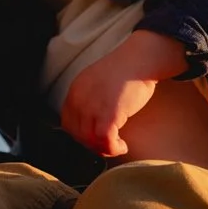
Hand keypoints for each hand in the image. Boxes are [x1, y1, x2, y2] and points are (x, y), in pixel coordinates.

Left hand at [61, 30, 184, 156]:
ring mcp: (92, 108)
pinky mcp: (109, 115)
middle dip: (93, 145)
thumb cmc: (125, 71)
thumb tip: (91, 122)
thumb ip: (89, 99)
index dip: (81, 136)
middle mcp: (79, 100)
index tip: (94, 139)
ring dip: (103, 149)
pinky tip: (122, 146)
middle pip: (77, 135)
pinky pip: (105, 141)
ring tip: (116, 146)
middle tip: (107, 145)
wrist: (140, 59)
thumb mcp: (95, 83)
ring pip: (90, 141)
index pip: (68, 124)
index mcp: (75, 92)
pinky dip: (113, 149)